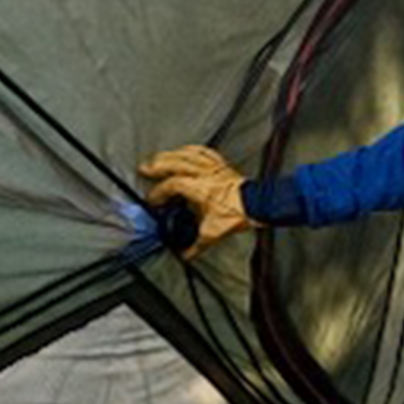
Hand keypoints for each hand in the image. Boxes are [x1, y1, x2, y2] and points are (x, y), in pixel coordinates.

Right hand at [138, 145, 258, 258]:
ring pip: (188, 153)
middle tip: (144, 168)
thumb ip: (195, 245)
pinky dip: (192, 150)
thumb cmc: (238, 214)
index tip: (153, 201)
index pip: (172, 185)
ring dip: (171, 155)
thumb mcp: (212, 233)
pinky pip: (204, 151)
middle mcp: (205, 174)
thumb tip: (185, 254)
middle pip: (175, 162)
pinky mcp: (222, 165)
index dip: (159, 192)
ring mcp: (213, 167)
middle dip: (157, 164)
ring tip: (160, 157)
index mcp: (200, 188)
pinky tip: (185, 151)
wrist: (259, 205)